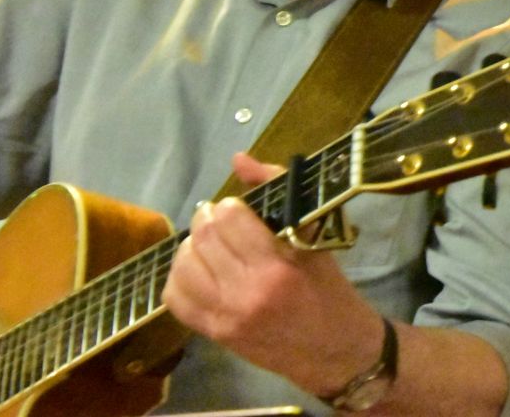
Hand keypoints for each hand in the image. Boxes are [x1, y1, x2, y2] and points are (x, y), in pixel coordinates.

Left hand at [162, 151, 385, 396]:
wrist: (334, 351)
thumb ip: (278, 192)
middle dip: (207, 219)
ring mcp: (225, 317)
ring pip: (183, 266)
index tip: (239, 207)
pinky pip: (175, 298)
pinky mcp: (213, 334)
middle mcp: (246, 292)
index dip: (230, 205)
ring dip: (192, 247)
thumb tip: (239, 158)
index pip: (230, 219)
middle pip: (202, 239)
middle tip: (219, 219)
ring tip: (208, 244)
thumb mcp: (316, 238)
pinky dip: (180, 277)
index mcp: (278, 266)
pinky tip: (198, 271)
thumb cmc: (329, 290)